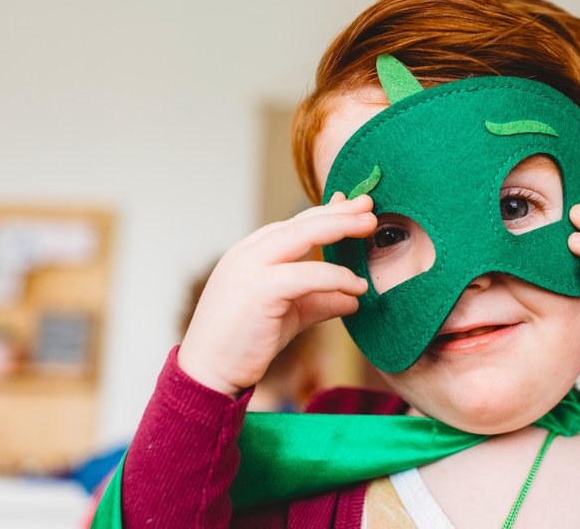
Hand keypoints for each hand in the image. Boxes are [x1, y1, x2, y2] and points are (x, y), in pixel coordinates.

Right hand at [178, 193, 375, 394]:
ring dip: (340, 227)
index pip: (294, 224)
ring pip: (303, 235)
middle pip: (301, 222)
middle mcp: (248, 253)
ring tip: (370, 226)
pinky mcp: (259, 289)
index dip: (327, 213)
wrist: (209, 373)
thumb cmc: (244, 343)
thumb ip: (319, 300)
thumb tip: (353, 298)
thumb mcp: (290, 314)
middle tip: (370, 204)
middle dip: (339, 211)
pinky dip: (336, 277)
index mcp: (250, 253)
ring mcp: (250, 267)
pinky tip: (357, 287)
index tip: (355, 206)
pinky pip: (307, 275)